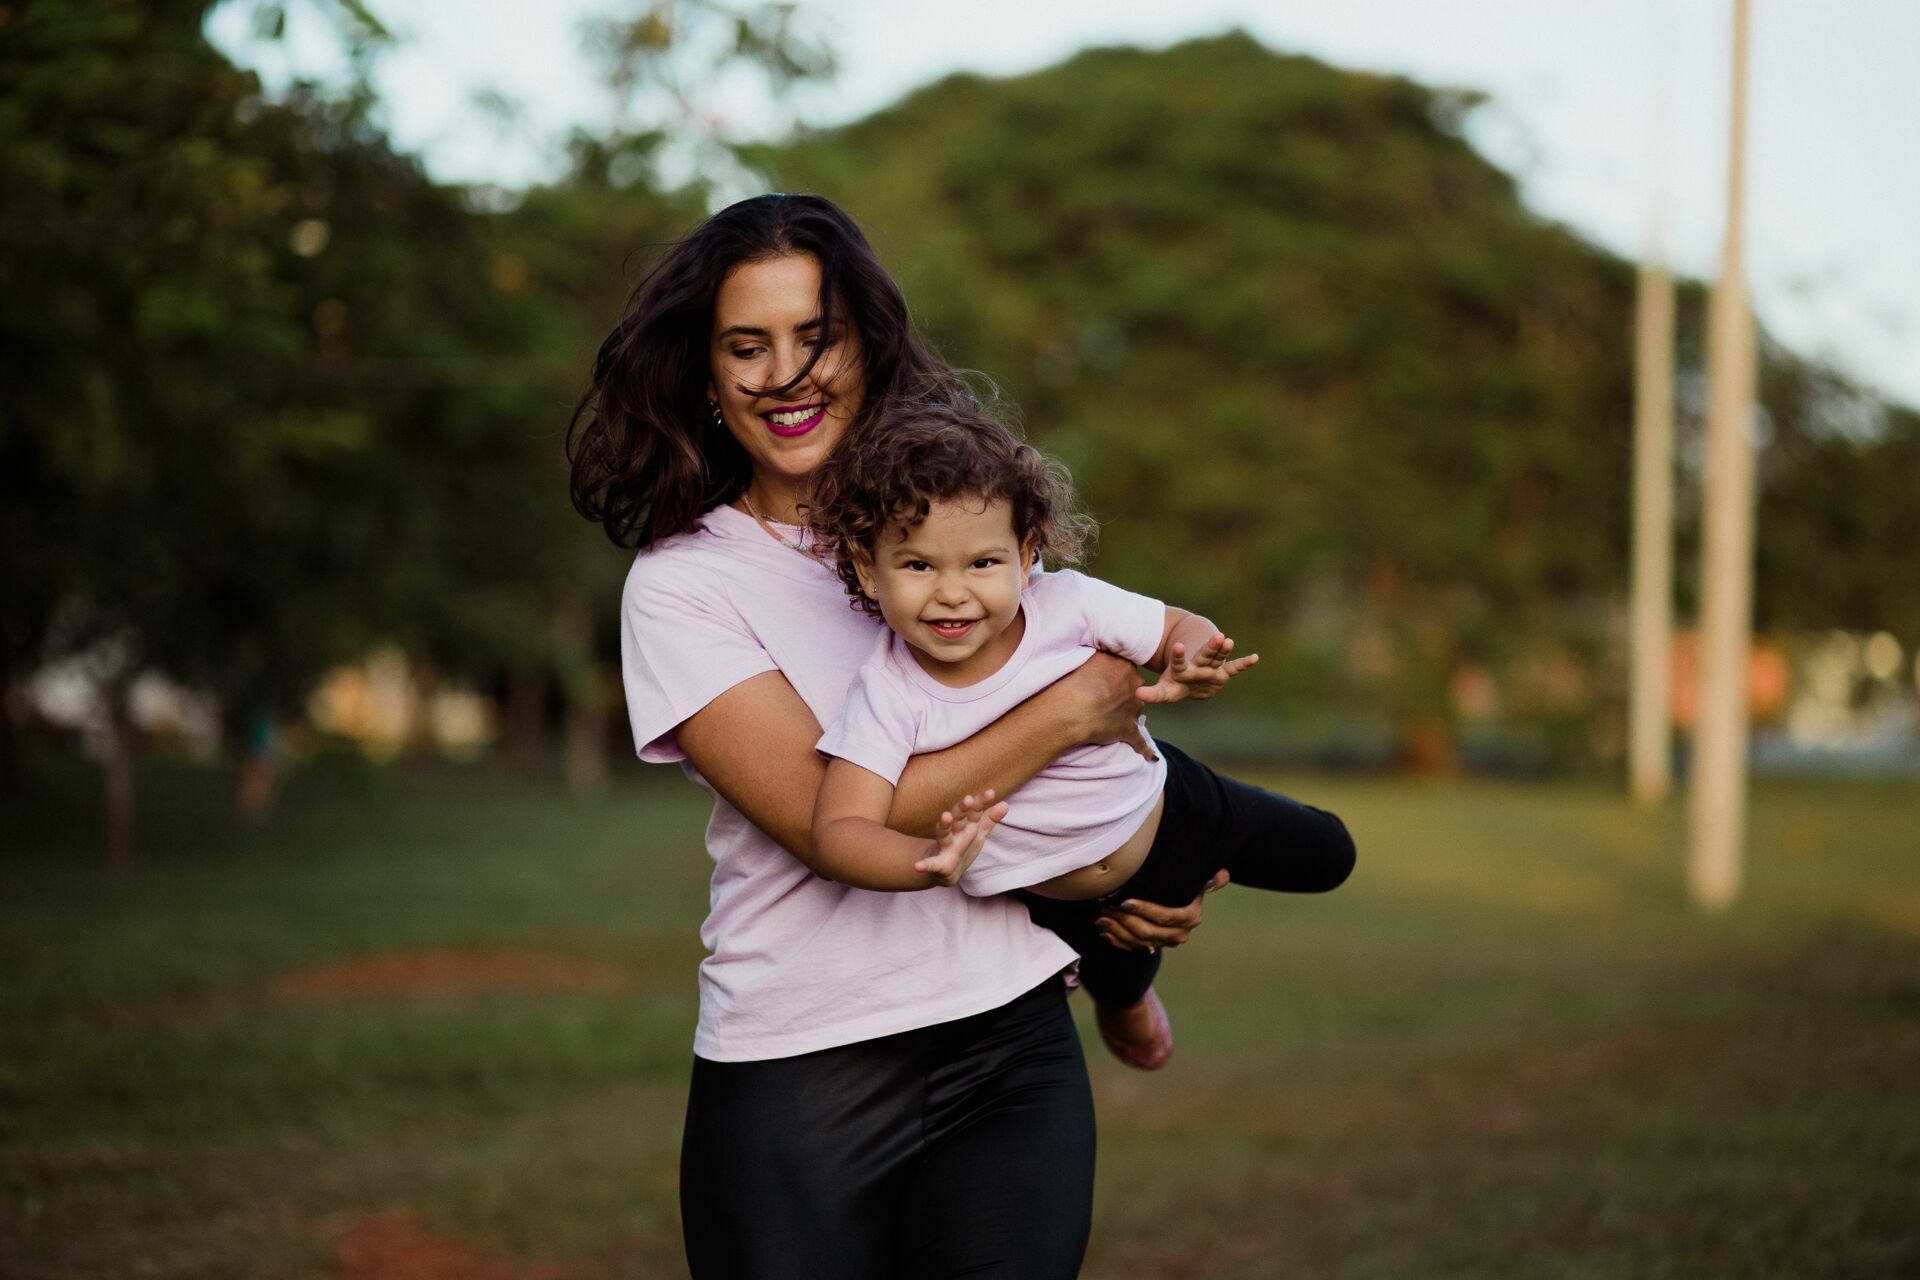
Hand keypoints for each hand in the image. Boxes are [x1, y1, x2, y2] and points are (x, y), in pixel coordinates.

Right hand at [916, 790, 1008, 886]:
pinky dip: (924, 865)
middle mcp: (954, 833)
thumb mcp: (977, 833)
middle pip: (958, 819)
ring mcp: (945, 847)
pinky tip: (917, 866)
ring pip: (944, 834)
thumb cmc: (962, 847)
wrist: (944, 871)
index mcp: (966, 826)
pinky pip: (931, 864)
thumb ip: (989, 819)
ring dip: (944, 825)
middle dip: (963, 809)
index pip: (974, 812)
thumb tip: (1006, 804)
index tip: (991, 792)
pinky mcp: (937, 864)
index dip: (981, 803)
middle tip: (968, 799)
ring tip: (946, 816)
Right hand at [1060, 652, 1155, 760]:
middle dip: (1122, 692)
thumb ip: (1101, 655)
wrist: (1070, 710)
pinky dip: (1145, 750)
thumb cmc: (1073, 682)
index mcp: (1124, 666)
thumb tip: (1104, 651)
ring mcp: (1133, 710)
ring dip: (1125, 713)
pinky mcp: (1129, 730)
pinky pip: (1140, 742)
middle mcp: (1134, 686)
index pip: (1124, 667)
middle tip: (1101, 697)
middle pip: (1132, 687)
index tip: (1103, 678)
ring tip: (1106, 717)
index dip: (1113, 674)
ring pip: (1134, 710)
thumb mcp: (1088, 656)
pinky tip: (1151, 757)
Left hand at [1096, 870, 1228, 951]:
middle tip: (1107, 907)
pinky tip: (1104, 930)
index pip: (1167, 917)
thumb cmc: (1184, 880)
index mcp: (1191, 916)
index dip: (1146, 910)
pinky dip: (1116, 940)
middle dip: (1126, 920)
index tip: (1126, 901)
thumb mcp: (1197, 875)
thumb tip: (1216, 879)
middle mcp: (1179, 933)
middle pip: (1149, 931)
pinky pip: (1131, 948)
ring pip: (1138, 941)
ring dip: (1117, 930)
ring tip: (1102, 917)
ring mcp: (1164, 942)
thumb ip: (1214, 876)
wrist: (1175, 897)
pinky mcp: (1150, 947)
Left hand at [1136, 633, 1257, 704]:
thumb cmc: (1176, 684)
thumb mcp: (1165, 690)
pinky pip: (1233, 669)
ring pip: (1217, 657)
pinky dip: (1243, 664)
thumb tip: (1137, 694)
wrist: (1190, 677)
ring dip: (1223, 650)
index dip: (1178, 655)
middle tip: (1218, 636)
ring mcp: (1210, 667)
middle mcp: (1197, 666)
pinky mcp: (1221, 673)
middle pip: (1204, 655)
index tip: (1178, 646)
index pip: (1179, 662)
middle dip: (1211, 647)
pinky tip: (1254, 658)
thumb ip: (1153, 693)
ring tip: (1229, 640)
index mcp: (1181, 670)